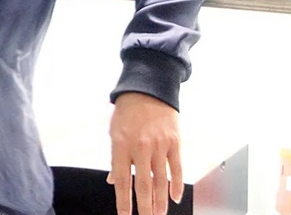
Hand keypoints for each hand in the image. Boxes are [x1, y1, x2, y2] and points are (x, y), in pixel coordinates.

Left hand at [107, 92, 182, 214]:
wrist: (149, 87)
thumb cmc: (128, 110)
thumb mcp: (115, 131)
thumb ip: (116, 157)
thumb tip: (114, 181)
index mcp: (121, 143)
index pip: (122, 180)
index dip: (124, 202)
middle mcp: (140, 146)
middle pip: (143, 185)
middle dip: (145, 207)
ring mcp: (159, 144)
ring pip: (161, 180)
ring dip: (160, 201)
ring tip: (159, 214)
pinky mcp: (174, 141)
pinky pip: (177, 168)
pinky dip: (176, 185)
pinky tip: (175, 198)